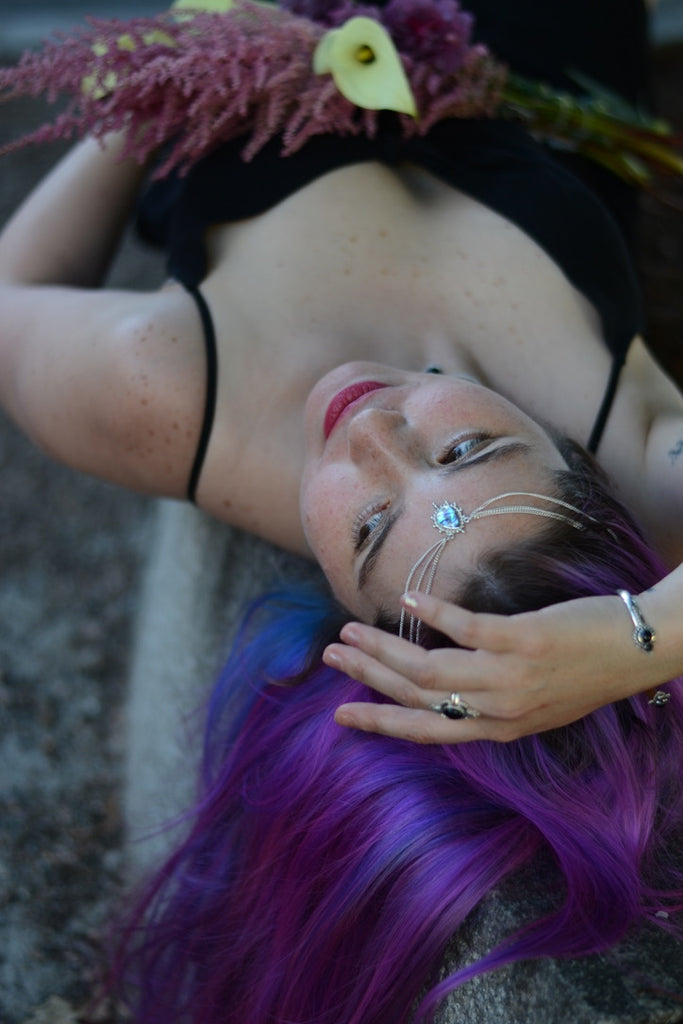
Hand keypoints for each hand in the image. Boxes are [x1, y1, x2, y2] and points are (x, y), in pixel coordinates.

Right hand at [324, 590, 673, 743]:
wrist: (639, 651)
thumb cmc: (587, 673)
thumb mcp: (536, 705)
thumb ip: (490, 699)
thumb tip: (443, 678)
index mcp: (498, 729)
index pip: (424, 729)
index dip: (379, 723)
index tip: (341, 716)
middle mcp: (498, 711)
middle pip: (416, 696)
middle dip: (368, 677)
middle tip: (332, 655)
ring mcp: (509, 677)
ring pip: (429, 669)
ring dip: (383, 649)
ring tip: (352, 631)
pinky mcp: (522, 640)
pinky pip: (464, 628)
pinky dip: (432, 613)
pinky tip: (409, 597)